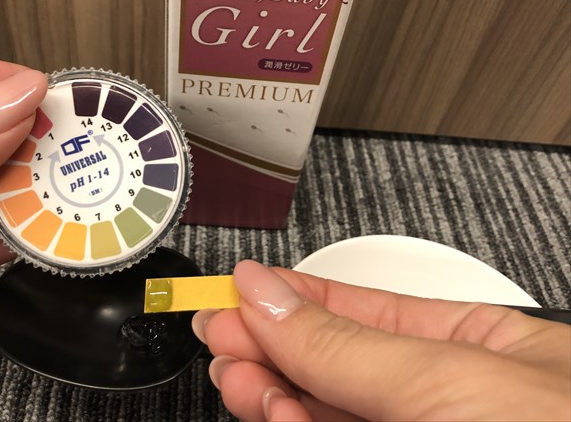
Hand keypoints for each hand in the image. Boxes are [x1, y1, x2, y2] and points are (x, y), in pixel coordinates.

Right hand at [194, 260, 570, 420]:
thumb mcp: (448, 383)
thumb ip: (346, 344)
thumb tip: (267, 294)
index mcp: (479, 346)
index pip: (362, 307)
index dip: (290, 295)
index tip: (233, 291)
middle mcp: (446, 396)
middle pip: (335, 358)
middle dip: (271, 342)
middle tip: (222, 334)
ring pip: (325, 407)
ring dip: (271, 388)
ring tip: (238, 374)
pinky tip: (274, 411)